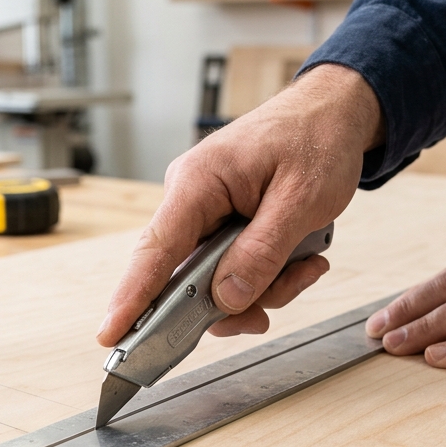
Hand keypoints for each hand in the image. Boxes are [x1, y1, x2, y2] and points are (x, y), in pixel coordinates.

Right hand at [97, 64, 384, 344]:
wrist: (335, 111)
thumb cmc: (318, 139)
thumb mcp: (302, 200)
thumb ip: (262, 252)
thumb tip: (225, 298)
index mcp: (199, 182)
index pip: (156, 249)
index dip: (132, 297)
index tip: (110, 335)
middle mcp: (192, 197)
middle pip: (188, 277)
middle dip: (235, 300)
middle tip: (271, 310)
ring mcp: (207, 211)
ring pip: (218, 279)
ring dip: (265, 285)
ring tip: (306, 264)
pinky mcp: (224, 222)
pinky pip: (235, 266)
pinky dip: (270, 274)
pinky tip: (302, 259)